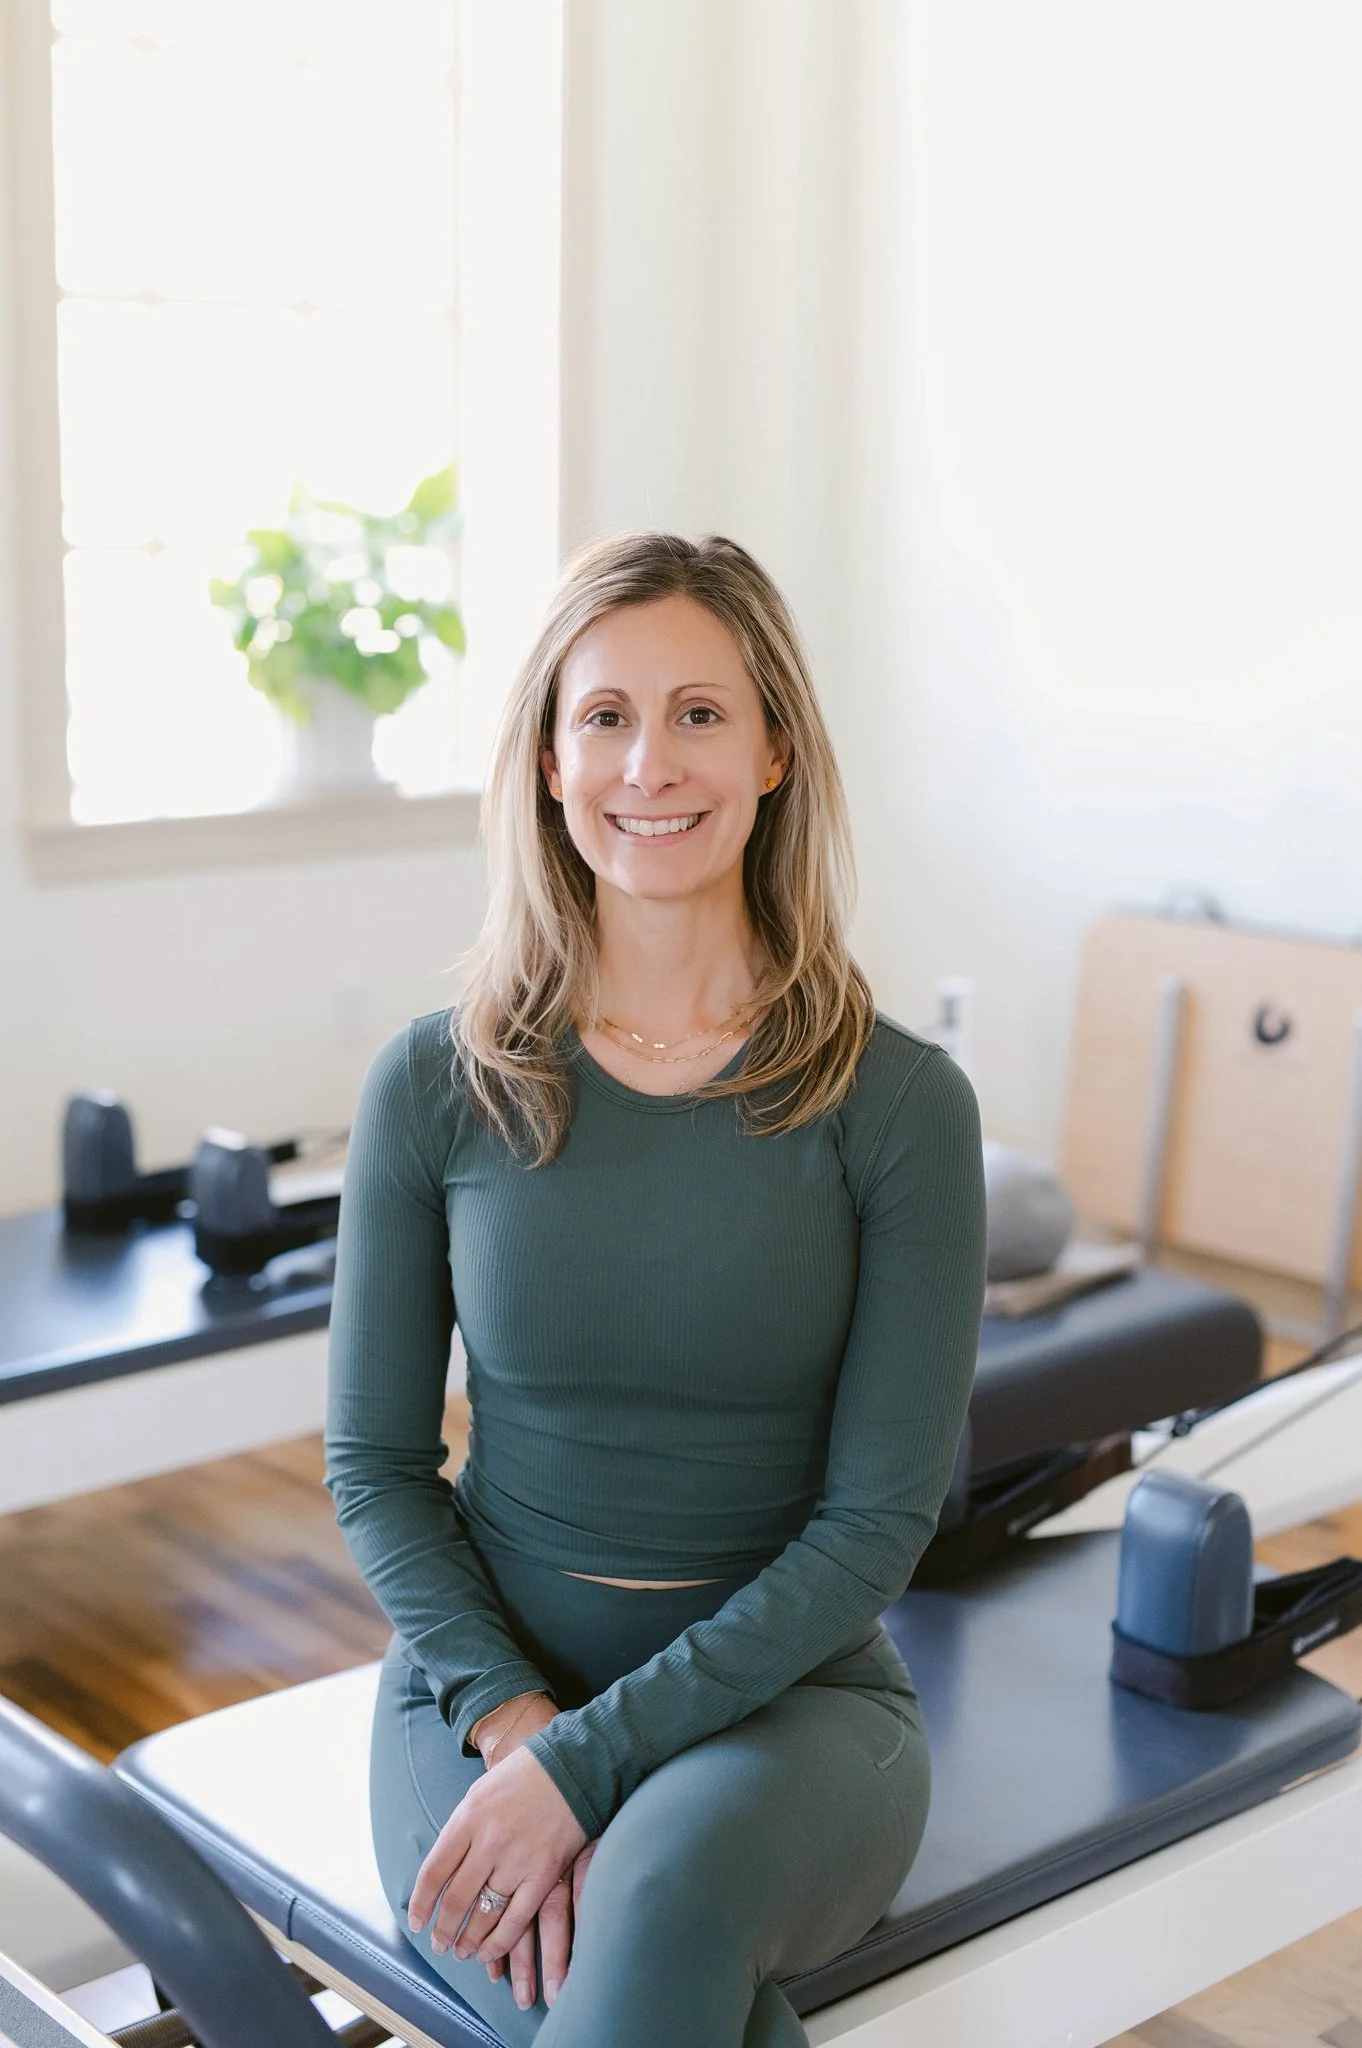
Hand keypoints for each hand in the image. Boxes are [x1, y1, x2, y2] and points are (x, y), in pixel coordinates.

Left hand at [407, 1697, 588, 2008]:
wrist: (573, 1766)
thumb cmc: (524, 1777)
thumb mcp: (481, 1793)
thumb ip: (461, 1830)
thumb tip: (442, 1870)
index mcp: (468, 1818)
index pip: (434, 1872)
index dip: (421, 1903)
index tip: (416, 1922)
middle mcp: (488, 1841)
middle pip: (456, 1899)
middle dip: (443, 1929)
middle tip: (438, 1944)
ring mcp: (517, 1860)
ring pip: (484, 1915)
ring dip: (468, 1940)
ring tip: (461, 1951)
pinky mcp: (544, 1874)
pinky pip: (517, 1919)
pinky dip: (499, 1942)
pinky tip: (488, 1953)